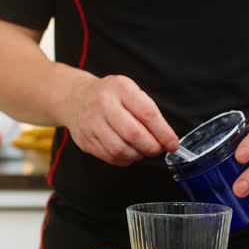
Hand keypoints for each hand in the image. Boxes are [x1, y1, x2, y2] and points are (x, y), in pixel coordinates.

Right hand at [63, 75, 179, 166]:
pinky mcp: (85, 140)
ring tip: (142, 151)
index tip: (173, 144)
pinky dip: (124, 160)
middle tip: (157, 149)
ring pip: (121, 150)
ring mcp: (91, 123)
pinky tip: (128, 153)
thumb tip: (167, 139)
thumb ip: (148, 112)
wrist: (75, 97)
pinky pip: (110, 157)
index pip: (148, 114)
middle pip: (134, 134)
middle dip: (152, 147)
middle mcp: (103, 104)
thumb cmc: (110, 96)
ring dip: (138, 155)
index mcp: (121, 88)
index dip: (164, 133)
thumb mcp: (130, 91)